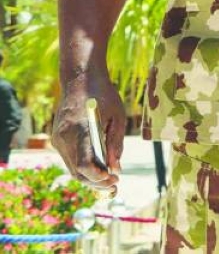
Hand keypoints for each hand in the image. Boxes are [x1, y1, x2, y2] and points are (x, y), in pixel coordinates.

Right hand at [52, 74, 124, 193]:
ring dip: (90, 177)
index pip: (85, 165)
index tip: (114, 179)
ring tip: (110, 179)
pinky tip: (98, 167)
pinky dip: (83, 167)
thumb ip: (116, 144)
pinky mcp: (57, 138)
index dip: (99, 178)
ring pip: (72, 168)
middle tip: (115, 185)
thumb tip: (116, 169)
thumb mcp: (117, 117)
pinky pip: (70, 159)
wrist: (80, 79)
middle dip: (96, 182)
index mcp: (80, 130)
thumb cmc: (103, 95)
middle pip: (77, 172)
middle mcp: (64, 137)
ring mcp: (57, 138)